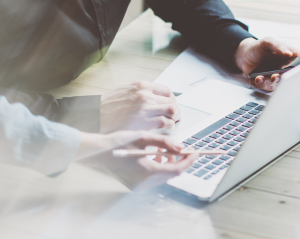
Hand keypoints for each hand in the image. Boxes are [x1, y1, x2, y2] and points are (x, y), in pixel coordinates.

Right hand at [78, 131, 195, 188]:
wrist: (99, 152)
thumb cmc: (118, 143)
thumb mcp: (143, 137)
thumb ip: (164, 142)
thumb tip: (181, 147)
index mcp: (147, 170)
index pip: (176, 169)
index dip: (188, 160)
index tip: (195, 152)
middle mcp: (145, 181)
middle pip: (171, 174)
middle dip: (180, 161)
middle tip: (184, 149)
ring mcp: (140, 184)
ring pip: (164, 176)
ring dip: (170, 163)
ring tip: (166, 150)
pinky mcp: (136, 182)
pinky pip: (155, 177)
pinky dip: (160, 166)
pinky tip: (156, 155)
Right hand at [100, 81, 179, 132]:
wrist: (95, 117)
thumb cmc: (107, 106)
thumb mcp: (125, 91)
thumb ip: (140, 92)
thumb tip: (154, 96)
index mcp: (141, 85)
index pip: (166, 90)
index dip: (172, 99)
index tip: (172, 105)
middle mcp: (145, 95)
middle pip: (171, 101)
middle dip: (176, 110)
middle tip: (176, 116)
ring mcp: (145, 108)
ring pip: (172, 110)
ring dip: (175, 117)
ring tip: (173, 122)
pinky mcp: (144, 122)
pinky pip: (165, 123)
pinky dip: (169, 126)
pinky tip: (166, 128)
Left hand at [235, 37, 299, 90]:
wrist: (244, 55)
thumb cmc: (258, 48)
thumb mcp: (268, 42)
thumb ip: (278, 46)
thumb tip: (288, 53)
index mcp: (287, 58)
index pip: (295, 66)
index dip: (293, 70)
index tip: (288, 71)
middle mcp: (282, 69)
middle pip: (285, 77)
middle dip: (279, 79)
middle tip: (273, 77)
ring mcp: (273, 76)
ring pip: (273, 84)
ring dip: (265, 82)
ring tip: (258, 78)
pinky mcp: (264, 82)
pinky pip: (262, 86)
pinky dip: (257, 84)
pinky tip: (253, 79)